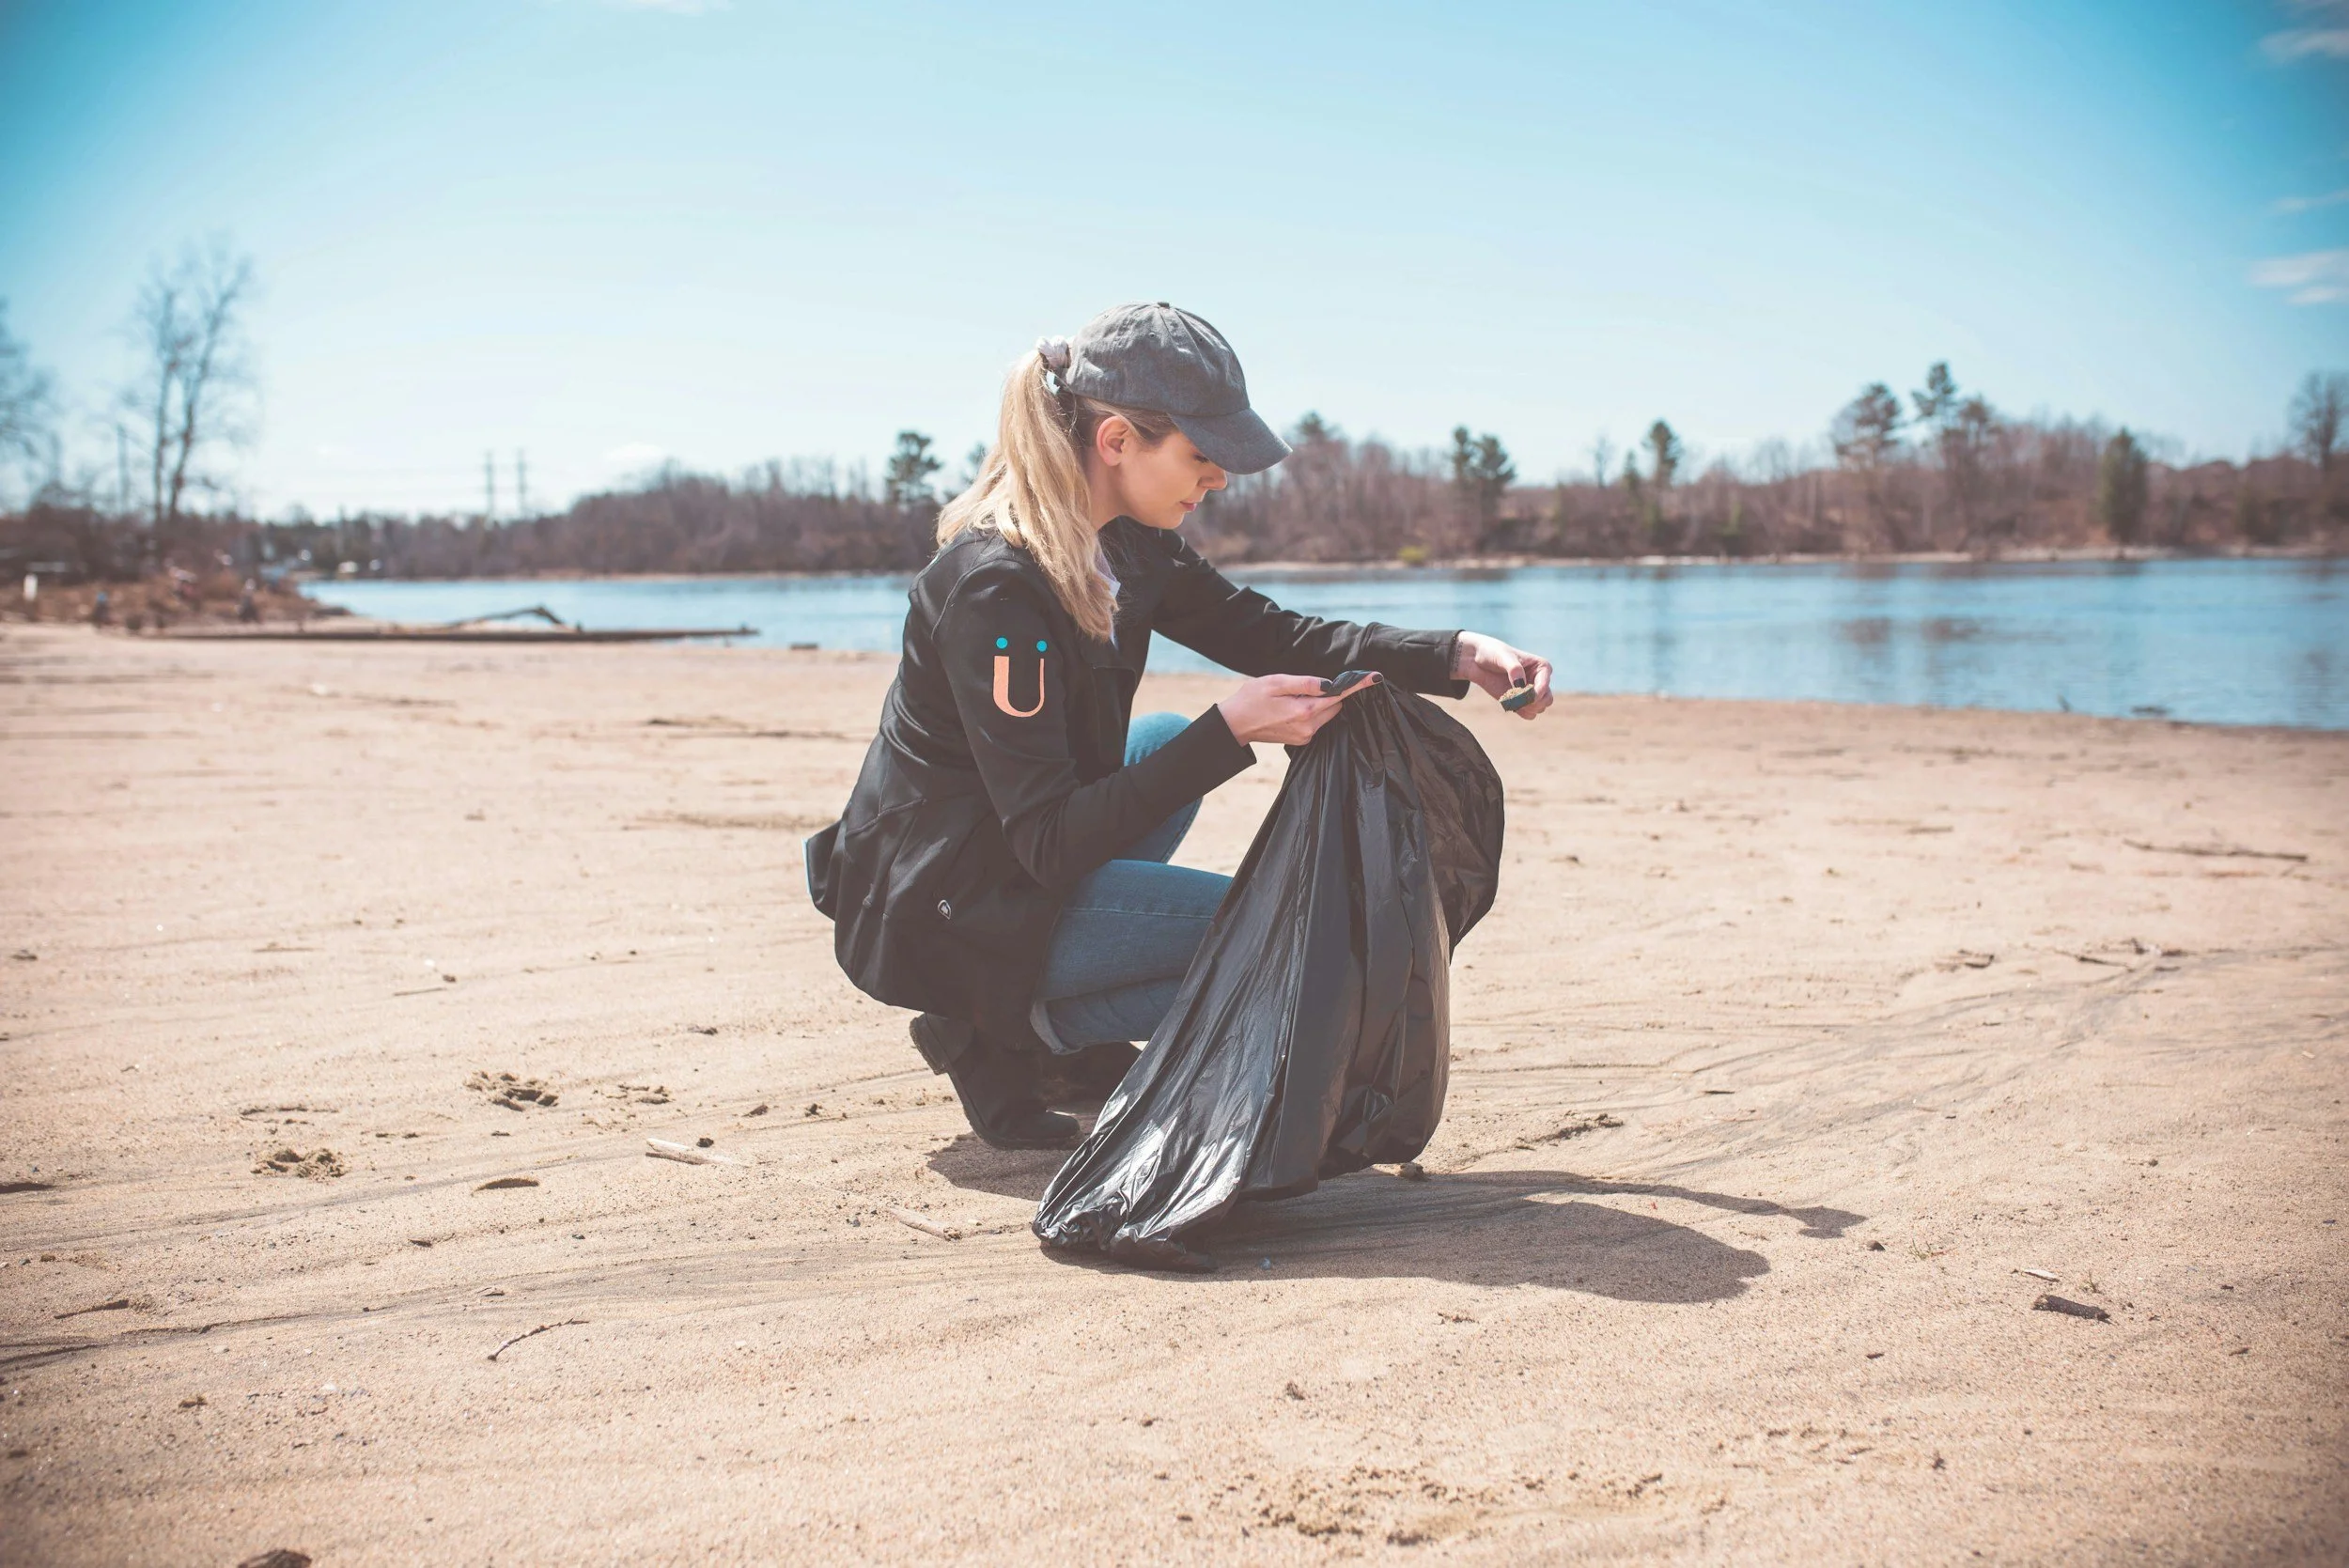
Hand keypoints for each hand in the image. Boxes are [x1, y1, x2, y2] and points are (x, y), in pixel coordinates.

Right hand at [1216, 671, 1381, 745]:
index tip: (1375, 677)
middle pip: (1335, 706)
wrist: (1234, 725)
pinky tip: (1293, 707)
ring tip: (1294, 696)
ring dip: (1321, 703)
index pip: (1338, 697)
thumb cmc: (1251, 699)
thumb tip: (1329, 683)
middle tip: (1309, 685)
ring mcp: (1305, 736)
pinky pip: (1317, 723)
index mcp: (1304, 711)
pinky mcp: (1301, 740)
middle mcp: (1309, 728)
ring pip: (1327, 715)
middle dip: (1332, 693)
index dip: (1357, 686)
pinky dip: (1313, 712)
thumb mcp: (1275, 682)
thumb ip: (1305, 683)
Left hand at [1453, 631, 1553, 718]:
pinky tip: (1506, 701)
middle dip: (1532, 702)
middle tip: (1516, 697)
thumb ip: (1514, 669)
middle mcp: (1539, 680)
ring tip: (1509, 697)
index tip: (1517, 690)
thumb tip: (1520, 684)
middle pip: (1547, 700)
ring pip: (1539, 709)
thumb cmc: (1493, 653)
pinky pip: (1528, 714)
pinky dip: (1518, 710)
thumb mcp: (1503, 656)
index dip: (1533, 692)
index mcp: (1542, 667)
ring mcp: (1531, 692)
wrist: (1478, 660)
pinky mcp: (1521, 701)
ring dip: (1524, 707)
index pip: (1544, 686)